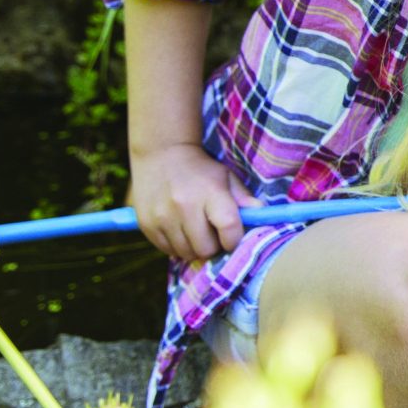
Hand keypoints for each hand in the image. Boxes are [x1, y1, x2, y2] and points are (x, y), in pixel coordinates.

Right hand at [129, 141, 245, 263]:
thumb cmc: (201, 170)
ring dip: (195, 248)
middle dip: (215, 246)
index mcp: (210, 192)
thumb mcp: (226, 177)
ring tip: (197, 231)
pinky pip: (167, 251)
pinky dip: (177, 246)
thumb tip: (261, 214)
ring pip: (186, 254)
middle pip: (206, 249)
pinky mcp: (146, 225)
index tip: (233, 237)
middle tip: (214, 235)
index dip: (235, 239)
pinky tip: (181, 230)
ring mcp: (162, 217)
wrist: (161, 154)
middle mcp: (184, 206)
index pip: (229, 227)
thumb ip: (244, 198)